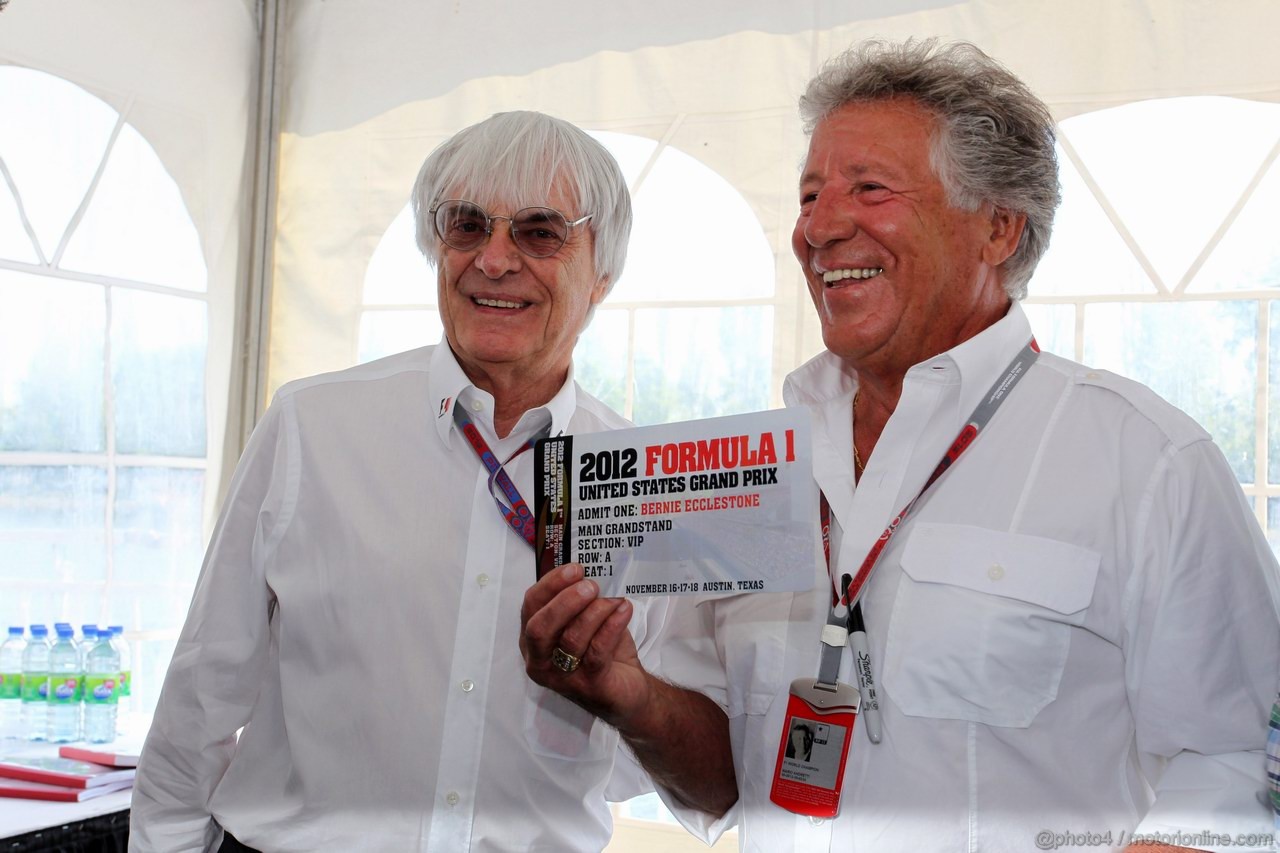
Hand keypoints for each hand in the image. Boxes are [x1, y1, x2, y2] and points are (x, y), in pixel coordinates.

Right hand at [519, 563, 650, 725]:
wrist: (628, 690)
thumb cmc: (601, 650)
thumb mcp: (585, 621)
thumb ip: (581, 600)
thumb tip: (594, 570)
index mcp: (533, 638)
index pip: (531, 606)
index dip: (550, 584)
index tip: (575, 568)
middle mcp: (539, 659)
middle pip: (539, 627)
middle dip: (565, 601)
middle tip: (590, 585)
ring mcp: (562, 677)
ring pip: (571, 639)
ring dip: (595, 612)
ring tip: (614, 597)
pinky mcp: (589, 686)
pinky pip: (597, 652)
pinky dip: (611, 627)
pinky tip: (624, 610)